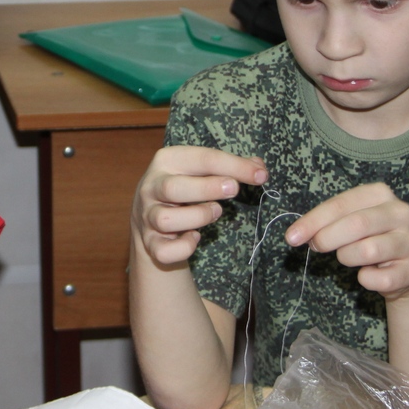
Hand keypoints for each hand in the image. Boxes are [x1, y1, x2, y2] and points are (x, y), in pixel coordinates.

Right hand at [132, 146, 266, 264]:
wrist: (149, 213)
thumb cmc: (185, 186)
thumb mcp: (202, 170)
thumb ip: (230, 167)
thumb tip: (259, 168)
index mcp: (167, 161)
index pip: (202, 159)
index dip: (234, 166)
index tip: (261, 175)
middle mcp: (151, 186)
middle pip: (173, 188)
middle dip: (207, 189)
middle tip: (234, 190)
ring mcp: (147, 216)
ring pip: (166, 220)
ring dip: (197, 217)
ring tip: (214, 212)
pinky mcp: (150, 242)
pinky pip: (164, 250)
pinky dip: (183, 247)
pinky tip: (195, 237)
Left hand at [284, 182, 408, 299]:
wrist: (408, 267)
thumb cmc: (371, 237)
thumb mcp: (351, 220)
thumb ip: (327, 222)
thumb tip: (297, 234)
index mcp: (380, 193)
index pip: (340, 204)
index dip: (313, 221)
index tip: (291, 237)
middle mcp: (400, 213)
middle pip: (356, 224)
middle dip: (327, 238)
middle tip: (315, 247)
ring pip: (366, 251)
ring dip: (346, 257)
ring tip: (349, 256)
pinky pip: (375, 279)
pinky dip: (364, 279)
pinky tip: (368, 273)